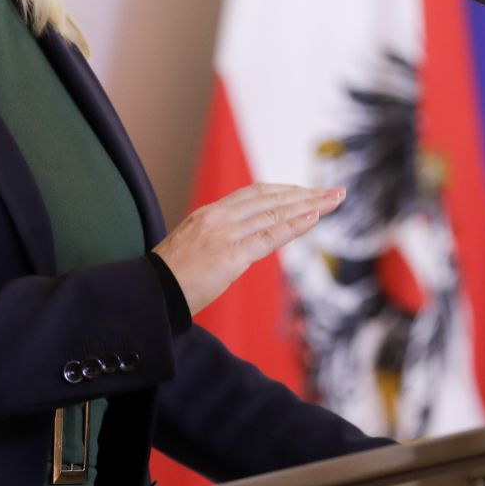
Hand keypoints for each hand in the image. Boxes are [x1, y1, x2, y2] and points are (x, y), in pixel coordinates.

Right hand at [154, 183, 344, 315]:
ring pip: (276, 213)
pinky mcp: (231, 255)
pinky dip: (294, 225)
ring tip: (335, 199)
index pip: (256, 193)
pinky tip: (315, 216)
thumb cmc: (169, 279)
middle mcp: (219, 217)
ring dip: (310, 205)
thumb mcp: (193, 248)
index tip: (307, 191)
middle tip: (334, 192)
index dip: (286, 191)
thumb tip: (240, 244)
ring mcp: (225, 234)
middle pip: (272, 198)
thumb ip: (218, 238)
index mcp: (210, 213)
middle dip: (306, 194)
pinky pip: (269, 236)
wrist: (149, 294)